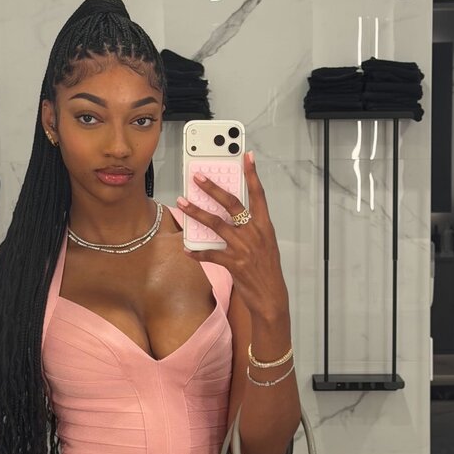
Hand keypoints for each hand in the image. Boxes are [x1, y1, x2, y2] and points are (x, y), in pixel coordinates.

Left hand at [176, 152, 288, 319]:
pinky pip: (210, 254)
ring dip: (196, 213)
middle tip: (198, 177)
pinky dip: (196, 252)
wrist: (271, 296)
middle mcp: (255, 234)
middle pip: (232, 204)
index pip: (259, 195)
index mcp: (265, 226)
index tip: (246, 156)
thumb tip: (227, 215)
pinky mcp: (234, 264)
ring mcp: (244, 248)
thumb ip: (249, 228)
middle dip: (213, 188)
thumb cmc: (266, 269)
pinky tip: (186, 249)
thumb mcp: (264, 244)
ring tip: (182, 203)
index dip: (252, 175)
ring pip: (216, 224)